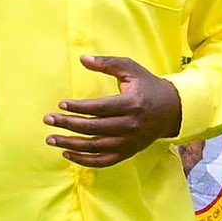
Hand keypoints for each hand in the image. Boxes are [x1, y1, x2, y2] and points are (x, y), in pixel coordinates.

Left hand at [48, 55, 181, 168]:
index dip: (79, 107)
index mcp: (131, 104)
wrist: (172, 110)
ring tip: (52, 139)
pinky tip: (67, 153)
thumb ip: (107, 63)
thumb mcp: (131, 69)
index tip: (61, 104)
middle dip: (68, 125)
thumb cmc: (148, 86)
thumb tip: (83, 59)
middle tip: (49, 120)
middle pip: (94, 128)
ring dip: (71, 144)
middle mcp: (130, 126)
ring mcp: (128, 142)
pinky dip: (84, 160)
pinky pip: (103, 161)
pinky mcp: (127, 152)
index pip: (100, 108)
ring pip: (95, 147)